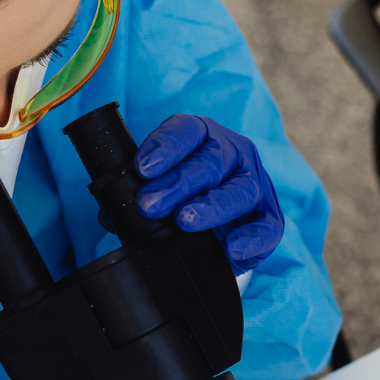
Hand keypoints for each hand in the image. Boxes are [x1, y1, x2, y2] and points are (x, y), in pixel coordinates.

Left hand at [133, 115, 284, 272]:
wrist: (223, 222)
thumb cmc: (186, 195)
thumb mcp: (163, 185)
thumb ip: (140, 193)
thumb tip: (110, 215)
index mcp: (203, 137)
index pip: (186, 131)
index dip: (165, 147)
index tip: (141, 168)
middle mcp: (233, 154)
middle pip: (210, 163)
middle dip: (177, 184)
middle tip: (149, 204)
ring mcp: (255, 183)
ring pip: (239, 190)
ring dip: (210, 206)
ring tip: (184, 221)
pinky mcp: (269, 217)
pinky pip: (267, 226)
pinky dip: (250, 238)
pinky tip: (230, 247)